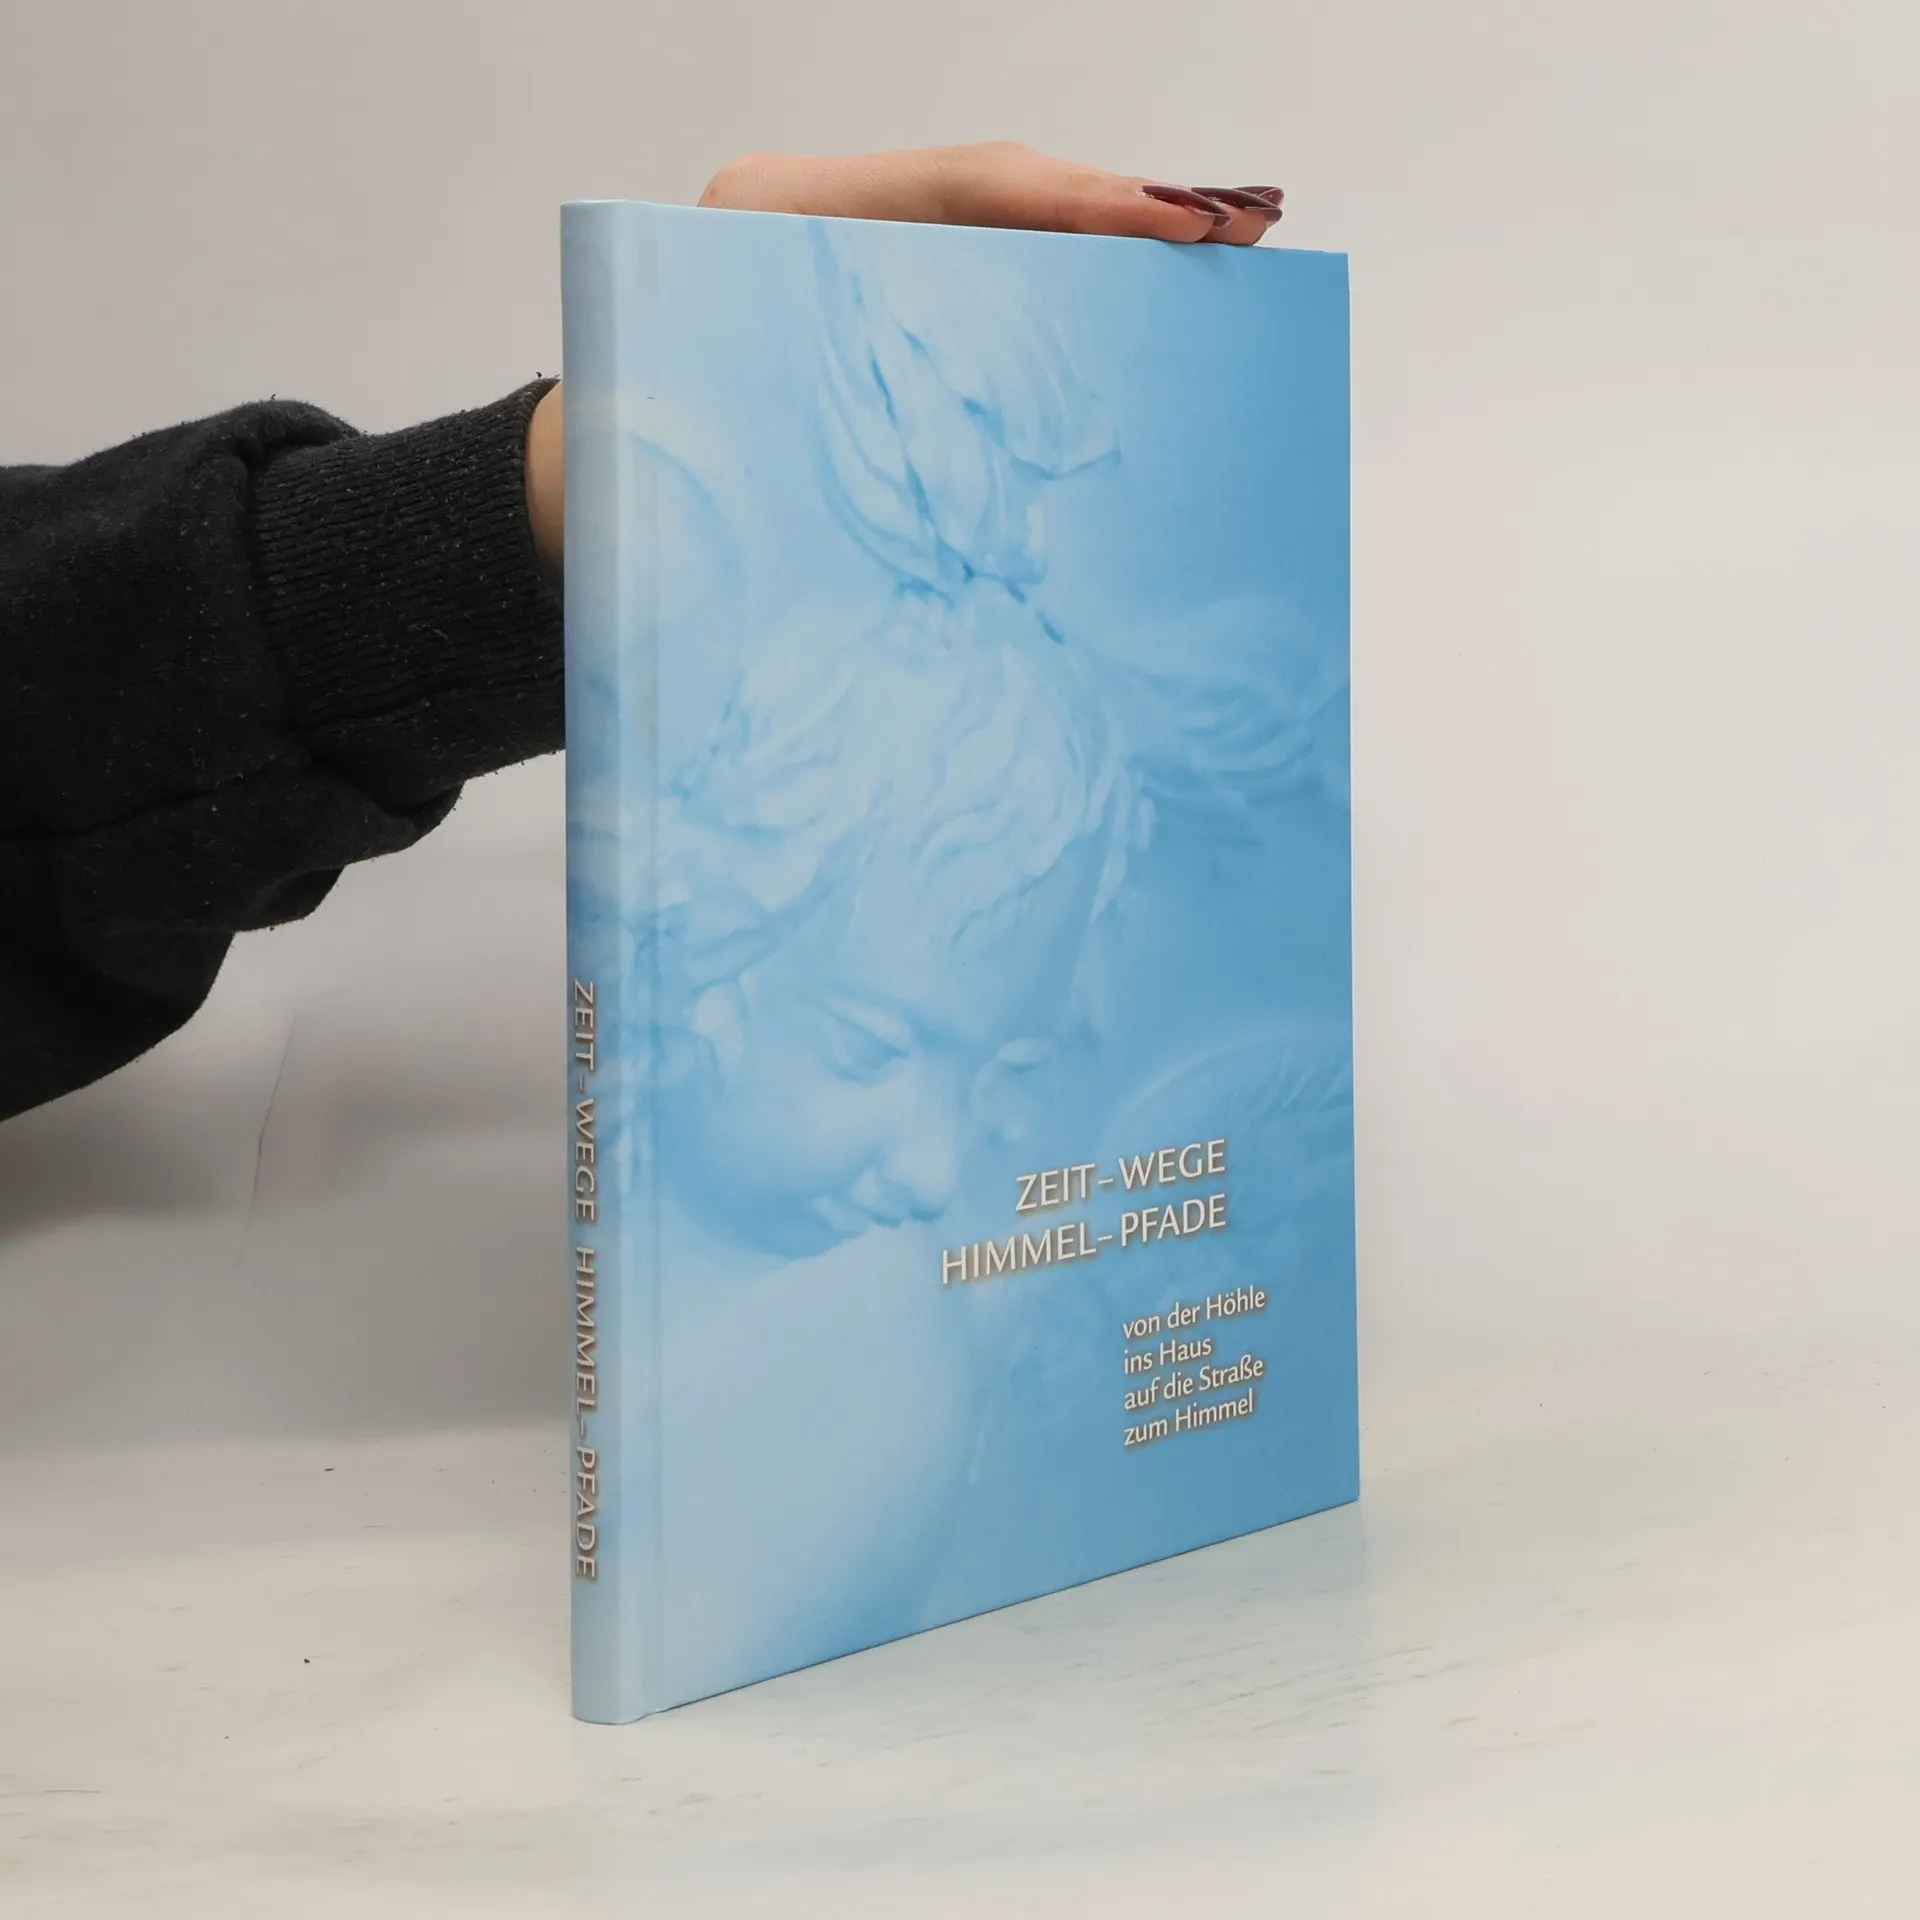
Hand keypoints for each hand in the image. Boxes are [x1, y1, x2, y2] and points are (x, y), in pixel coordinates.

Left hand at [525, 143, 1283, 577]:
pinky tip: (1141, 305)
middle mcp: (818, 217)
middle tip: (1241, 229)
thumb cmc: (639, 481)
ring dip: (1111, 250)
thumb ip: (850, 446)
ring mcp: (846, 255)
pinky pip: (979, 283)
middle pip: (996, 193)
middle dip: (1122, 211)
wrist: (577, 490)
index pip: (958, 188)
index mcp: (775, 218)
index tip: (1177, 225)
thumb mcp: (739, 461)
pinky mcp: (871, 302)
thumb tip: (999, 483)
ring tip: (1221, 252)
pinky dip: (1062, 294)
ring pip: (997, 234)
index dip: (1077, 204)